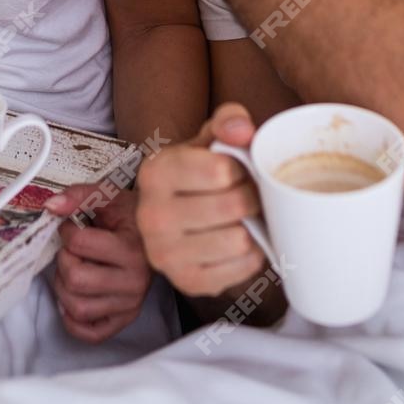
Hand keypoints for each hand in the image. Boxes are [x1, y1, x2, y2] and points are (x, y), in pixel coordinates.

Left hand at [45, 182, 150, 341]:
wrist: (157, 234)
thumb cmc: (131, 216)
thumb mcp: (108, 196)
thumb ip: (78, 196)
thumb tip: (51, 207)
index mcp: (131, 249)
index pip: (79, 244)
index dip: (67, 231)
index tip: (72, 227)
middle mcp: (134, 282)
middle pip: (75, 279)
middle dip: (64, 260)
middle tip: (72, 251)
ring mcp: (130, 304)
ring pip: (77, 308)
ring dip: (64, 288)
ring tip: (73, 270)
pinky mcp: (125, 319)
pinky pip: (90, 333)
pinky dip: (73, 320)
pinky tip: (74, 297)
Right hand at [134, 103, 264, 297]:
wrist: (177, 219)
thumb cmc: (199, 174)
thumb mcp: (209, 139)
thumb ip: (228, 121)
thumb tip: (242, 130)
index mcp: (154, 172)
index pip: (220, 171)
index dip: (242, 169)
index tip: (238, 171)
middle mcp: (151, 216)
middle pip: (233, 206)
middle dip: (252, 197)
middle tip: (249, 195)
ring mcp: (166, 254)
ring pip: (239, 239)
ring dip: (253, 227)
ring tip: (244, 217)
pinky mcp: (187, 282)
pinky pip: (242, 267)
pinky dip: (251, 254)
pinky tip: (238, 240)